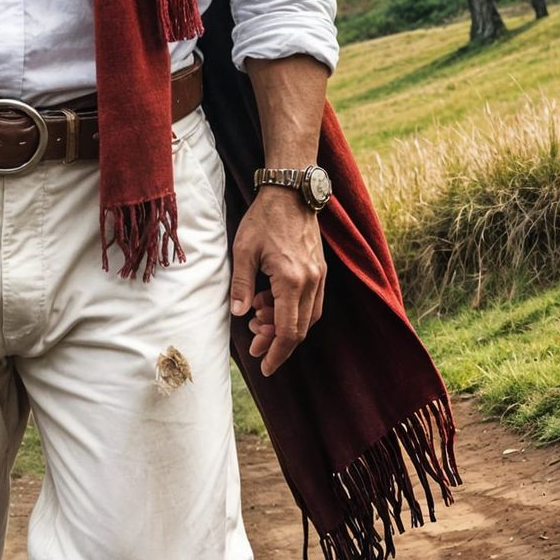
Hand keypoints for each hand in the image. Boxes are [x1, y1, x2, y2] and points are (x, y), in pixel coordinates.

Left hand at [229, 187, 325, 377]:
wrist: (291, 193)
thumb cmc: (264, 218)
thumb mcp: (244, 250)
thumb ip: (241, 285)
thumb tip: (238, 314)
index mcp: (292, 280)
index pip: (288, 331)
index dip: (276, 353)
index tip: (264, 367)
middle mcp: (312, 282)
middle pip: (300, 329)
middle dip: (277, 342)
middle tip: (254, 344)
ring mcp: (320, 276)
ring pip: (308, 318)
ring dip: (284, 325)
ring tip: (258, 316)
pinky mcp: (321, 270)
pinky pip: (312, 303)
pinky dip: (294, 310)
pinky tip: (271, 300)